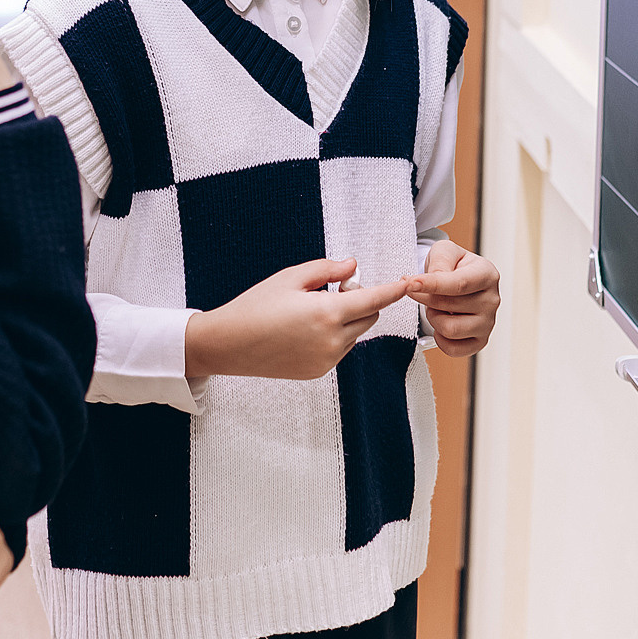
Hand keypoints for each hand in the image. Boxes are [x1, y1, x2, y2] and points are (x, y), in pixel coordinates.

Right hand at [185, 258, 412, 380]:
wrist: (228, 344)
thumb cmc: (256, 306)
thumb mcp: (290, 278)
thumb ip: (326, 269)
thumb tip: (353, 267)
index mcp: (326, 313)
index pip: (374, 299)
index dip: (394, 290)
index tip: (409, 282)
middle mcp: (332, 341)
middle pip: (370, 317)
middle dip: (362, 300)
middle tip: (335, 287)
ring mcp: (326, 360)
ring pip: (355, 334)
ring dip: (348, 319)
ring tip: (314, 309)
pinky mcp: (318, 371)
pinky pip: (340, 349)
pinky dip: (335, 336)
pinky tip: (305, 329)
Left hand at [406, 240, 498, 356]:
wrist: (457, 280)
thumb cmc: (452, 265)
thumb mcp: (445, 251)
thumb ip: (441, 261)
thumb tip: (434, 280)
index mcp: (487, 274)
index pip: (458, 284)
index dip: (432, 284)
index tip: (409, 283)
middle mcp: (492, 300)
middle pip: (449, 306)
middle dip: (425, 298)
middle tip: (418, 291)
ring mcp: (488, 323)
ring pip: (450, 329)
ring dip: (433, 318)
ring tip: (434, 307)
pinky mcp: (480, 341)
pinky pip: (453, 349)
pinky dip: (440, 338)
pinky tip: (440, 322)